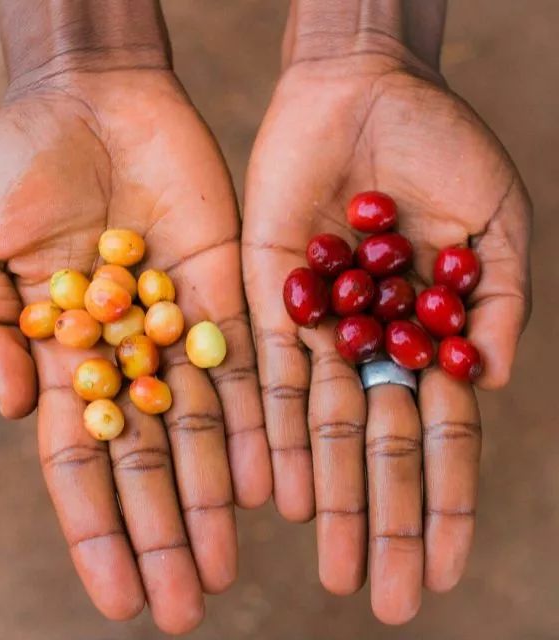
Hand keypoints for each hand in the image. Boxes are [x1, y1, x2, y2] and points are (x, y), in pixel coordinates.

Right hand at [0, 62, 270, 632]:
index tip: (118, 598)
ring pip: (203, 430)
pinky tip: (265, 484)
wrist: (90, 99)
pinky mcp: (227, 292)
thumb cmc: (18, 165)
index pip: (81, 462)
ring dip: (214, 499)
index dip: (97, 530)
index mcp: (64, 355)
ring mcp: (180, 327)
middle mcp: (128, 354)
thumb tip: (16, 412)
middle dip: (164, 533)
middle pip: (149, 461)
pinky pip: (246, 369)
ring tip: (228, 566)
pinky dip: (254, 426)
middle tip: (186, 606)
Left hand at [243, 4, 530, 624]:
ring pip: (322, 427)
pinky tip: (280, 492)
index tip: (445, 570)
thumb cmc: (440, 145)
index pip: (439, 435)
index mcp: (425, 333)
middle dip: (384, 520)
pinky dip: (276, 434)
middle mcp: (368, 344)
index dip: (446, 502)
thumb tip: (488, 385)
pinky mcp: (267, 300)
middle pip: (378, 448)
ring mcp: (317, 328)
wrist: (365, 92)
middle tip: (382, 597)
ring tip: (331, 562)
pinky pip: (269, 377)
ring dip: (330, 495)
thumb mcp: (494, 225)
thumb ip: (498, 305)